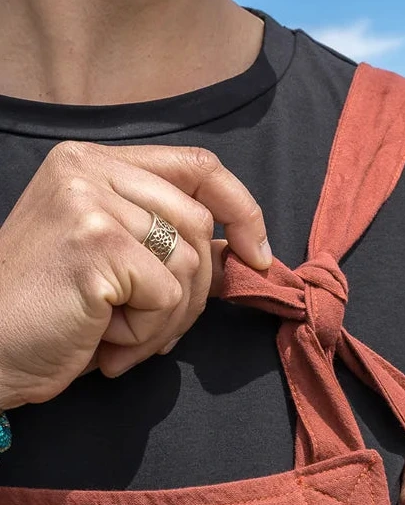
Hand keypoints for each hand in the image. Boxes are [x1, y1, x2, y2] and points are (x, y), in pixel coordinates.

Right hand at [0, 141, 270, 409]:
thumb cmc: (47, 314)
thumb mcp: (113, 265)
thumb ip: (167, 241)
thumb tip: (238, 248)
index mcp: (92, 163)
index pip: (197, 166)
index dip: (242, 209)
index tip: (257, 255)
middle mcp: (88, 170)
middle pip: (199, 224)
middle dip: (195, 292)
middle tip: (153, 331)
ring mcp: (90, 202)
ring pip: (189, 263)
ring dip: (166, 321)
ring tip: (118, 338)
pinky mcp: (95, 244)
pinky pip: (168, 296)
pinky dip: (146, 333)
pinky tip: (104, 341)